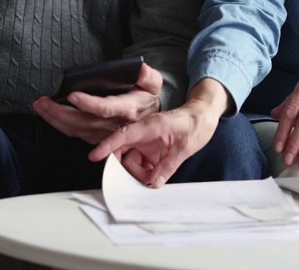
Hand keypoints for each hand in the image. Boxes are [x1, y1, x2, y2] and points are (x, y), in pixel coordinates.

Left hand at [33, 61, 163, 144]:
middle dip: (60, 112)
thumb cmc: (146, 97)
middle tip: (44, 101)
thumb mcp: (153, 83)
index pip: (105, 108)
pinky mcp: (96, 137)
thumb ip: (147, 75)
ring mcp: (103, 133)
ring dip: (55, 119)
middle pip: (83, 121)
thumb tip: (139, 69)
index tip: (71, 95)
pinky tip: (48, 115)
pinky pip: (75, 133)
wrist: (149, 120)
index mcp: (127, 109)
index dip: (87, 103)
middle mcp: (113, 125)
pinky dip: (59, 125)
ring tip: (41, 106)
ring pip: (76, 129)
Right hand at [89, 79, 227, 186]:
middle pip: (125, 153)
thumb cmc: (196, 123)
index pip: (123, 136)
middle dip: (127, 169)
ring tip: (154, 178)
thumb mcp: (185, 147)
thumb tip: (154, 183)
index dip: (107, 146)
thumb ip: (168, 166)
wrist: (204, 115)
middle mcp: (145, 134)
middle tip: (137, 182)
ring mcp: (148, 142)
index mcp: (149, 127)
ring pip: (133, 161)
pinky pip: (143, 163)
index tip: (94, 156)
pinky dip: (147, 172)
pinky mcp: (153, 149)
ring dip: (140, 173)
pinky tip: (156, 176)